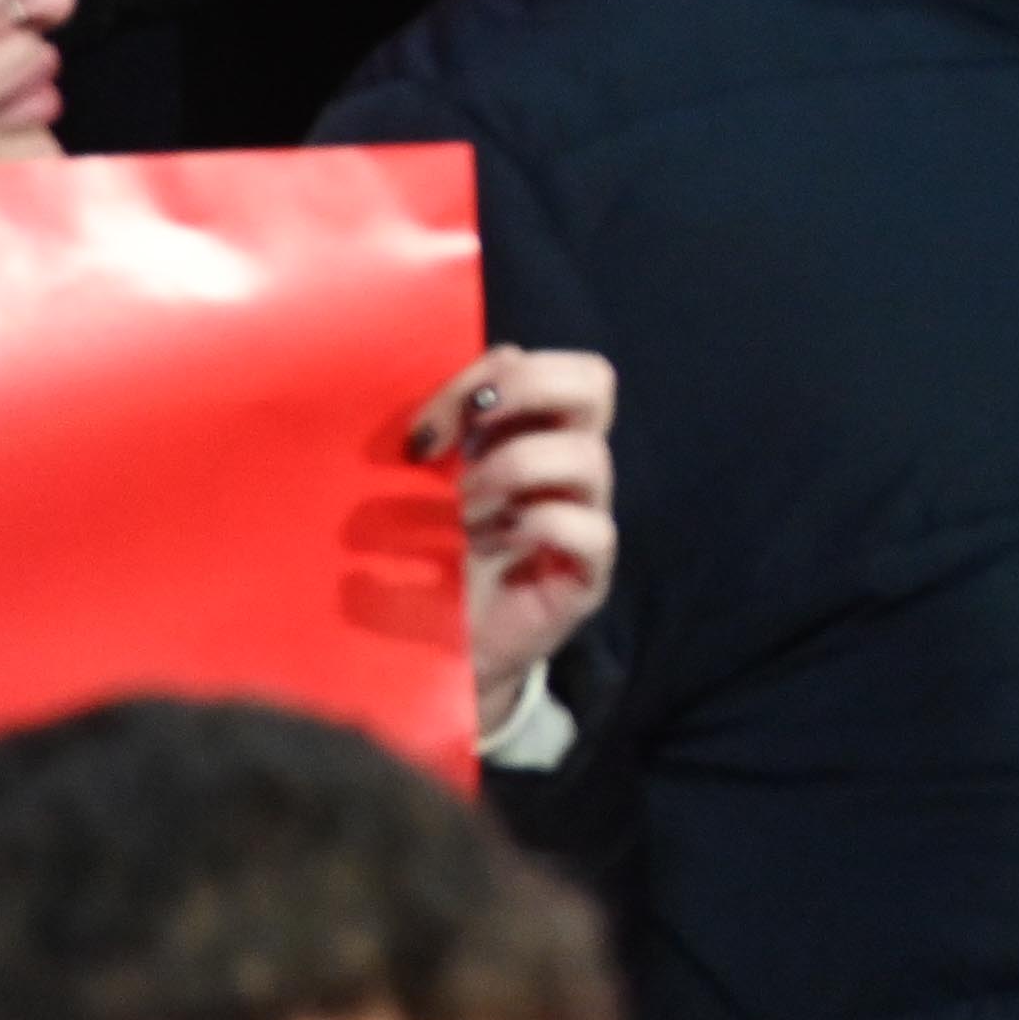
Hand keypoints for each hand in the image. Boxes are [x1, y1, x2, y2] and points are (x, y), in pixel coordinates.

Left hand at [422, 348, 616, 742]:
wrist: (436, 652)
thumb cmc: (425, 560)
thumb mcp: (424, 487)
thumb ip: (442, 432)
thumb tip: (451, 389)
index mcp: (532, 435)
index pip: (552, 366)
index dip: (495, 375)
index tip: (428, 426)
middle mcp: (566, 468)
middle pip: (595, 383)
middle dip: (525, 390)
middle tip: (469, 431)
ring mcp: (583, 517)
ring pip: (589, 457)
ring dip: (514, 468)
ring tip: (463, 505)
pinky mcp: (586, 574)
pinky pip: (591, 530)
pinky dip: (537, 525)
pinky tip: (490, 545)